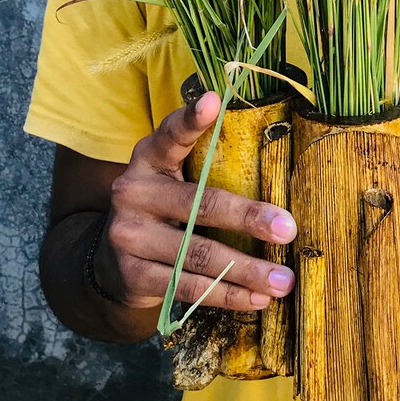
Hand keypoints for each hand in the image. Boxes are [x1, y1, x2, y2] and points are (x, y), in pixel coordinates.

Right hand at [92, 91, 297, 311]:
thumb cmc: (164, 207)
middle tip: (288, 229)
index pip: (170, 134)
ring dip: (247, 270)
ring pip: (198, 254)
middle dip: (249, 218)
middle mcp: (133, 192)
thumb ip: (206, 161)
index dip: (191, 119)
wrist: (111, 259)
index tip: (215, 101)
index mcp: (149, 158)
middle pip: (199, 204)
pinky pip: (188, 287)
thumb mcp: (173, 176)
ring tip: (283, 280)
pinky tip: (257, 299)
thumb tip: (277, 157)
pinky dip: (226, 295)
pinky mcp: (133, 275)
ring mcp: (130, 236)